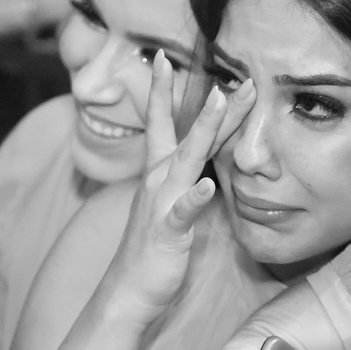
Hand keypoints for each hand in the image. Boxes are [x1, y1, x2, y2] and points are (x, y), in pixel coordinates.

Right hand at [98, 51, 254, 327]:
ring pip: (186, 159)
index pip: (164, 125)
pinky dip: (194, 197)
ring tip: (221, 100)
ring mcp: (162, 203)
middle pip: (182, 133)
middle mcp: (158, 181)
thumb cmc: (152, 251)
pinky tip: (208, 183)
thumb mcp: (169, 208)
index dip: (165, 92)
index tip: (166, 59)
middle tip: (216, 70)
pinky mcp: (168, 231)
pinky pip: (183, 211)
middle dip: (199, 100)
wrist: (129, 291)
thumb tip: (199, 165)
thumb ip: (183, 182)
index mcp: (158, 175)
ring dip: (205, 129)